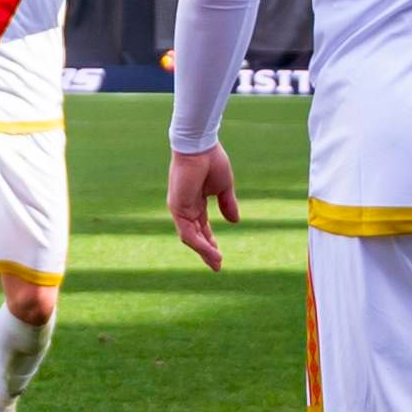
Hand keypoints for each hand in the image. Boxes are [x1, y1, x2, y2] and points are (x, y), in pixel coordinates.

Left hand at [168, 145, 239, 268]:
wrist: (200, 146)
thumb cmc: (211, 161)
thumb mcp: (224, 187)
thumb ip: (228, 204)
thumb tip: (234, 221)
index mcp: (195, 202)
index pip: (202, 227)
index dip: (210, 241)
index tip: (219, 255)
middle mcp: (184, 207)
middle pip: (195, 236)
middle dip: (206, 251)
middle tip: (217, 266)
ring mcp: (179, 208)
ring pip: (190, 238)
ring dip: (204, 251)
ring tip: (217, 263)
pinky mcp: (177, 208)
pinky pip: (188, 232)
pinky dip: (200, 243)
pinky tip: (211, 252)